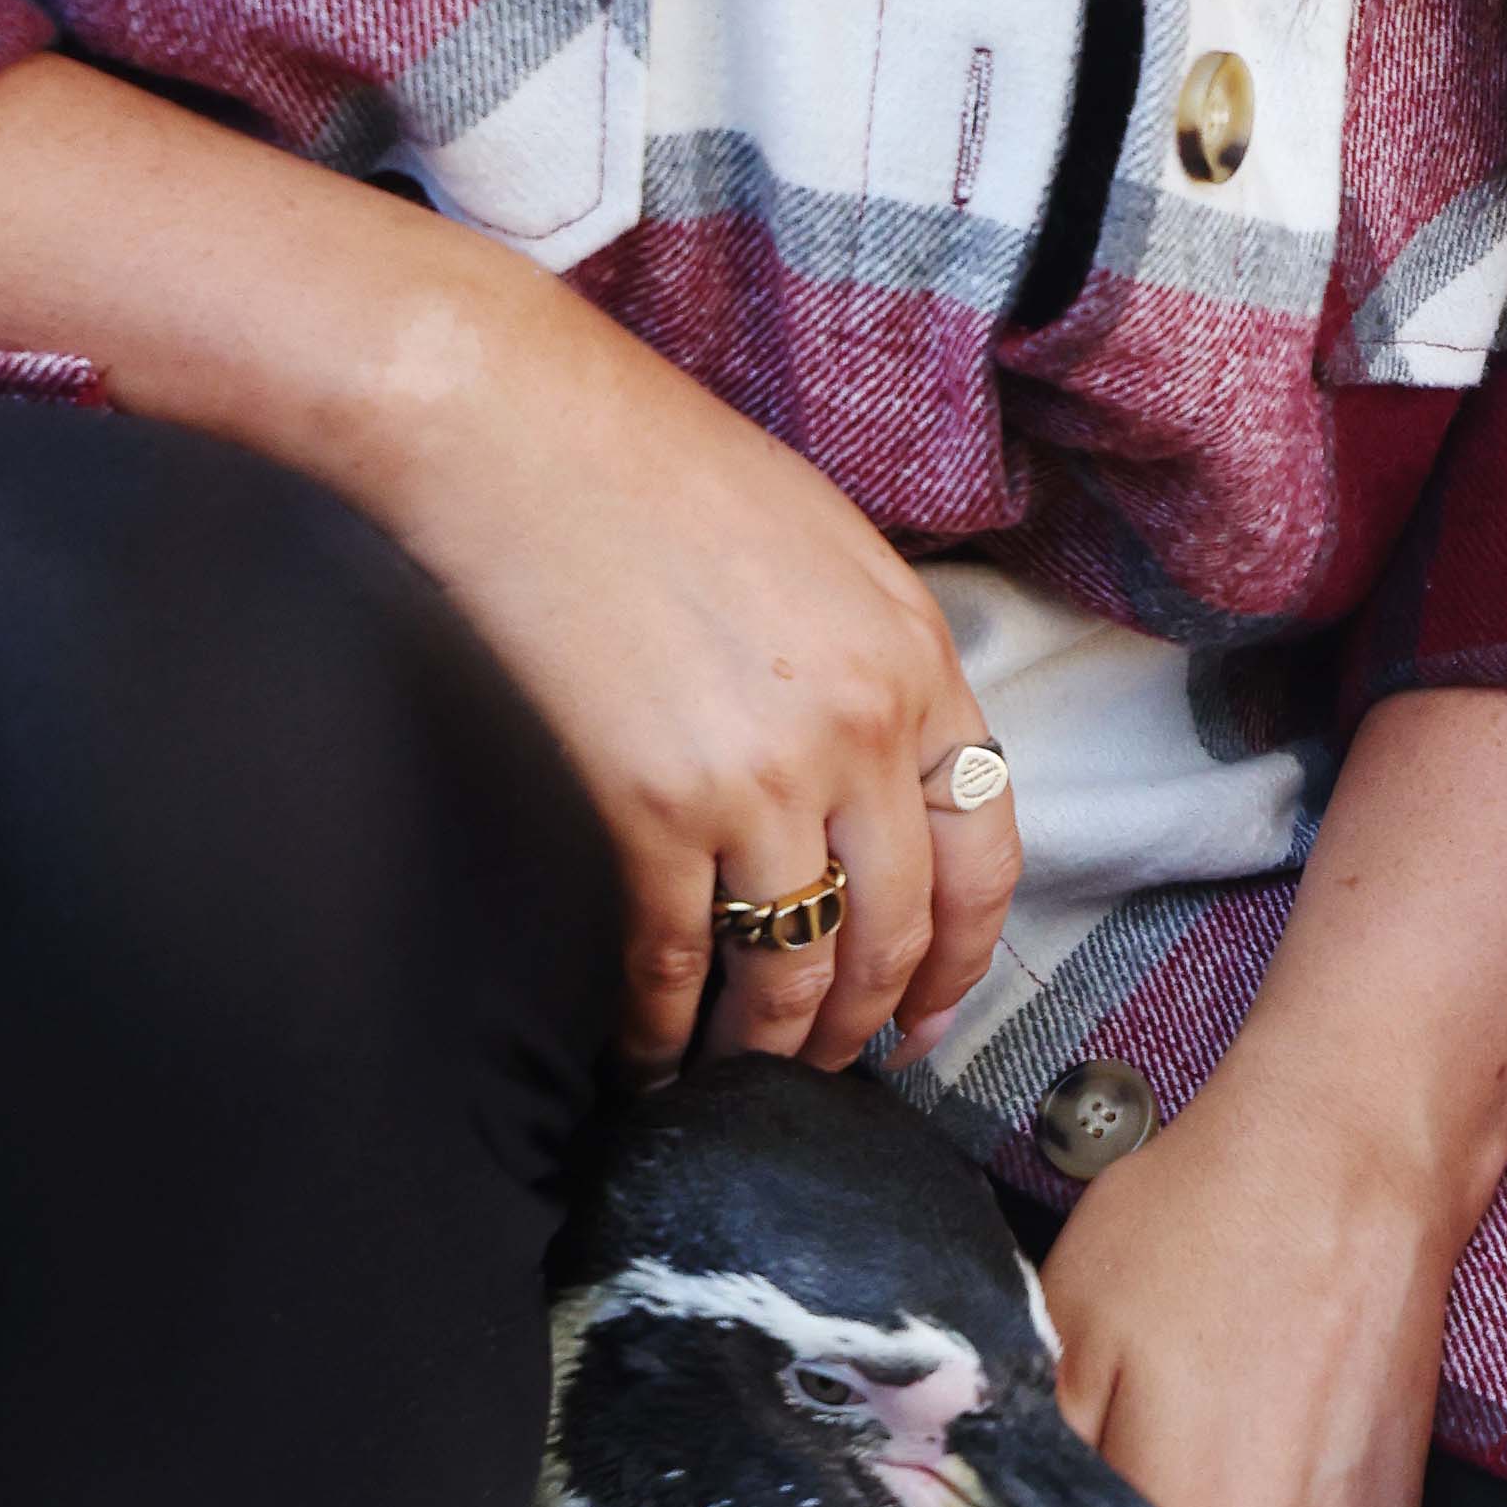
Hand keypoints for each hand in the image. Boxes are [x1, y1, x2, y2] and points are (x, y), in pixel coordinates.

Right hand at [343, 272, 1017, 1071]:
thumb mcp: (828, 548)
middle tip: (837, 1067)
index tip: (931, 1008)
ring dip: (773, 1044)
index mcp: (916, 660)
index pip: (985, 848)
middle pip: (896, 929)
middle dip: (866, 1022)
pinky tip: (648, 1047)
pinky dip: (664, 1020)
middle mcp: (859, 733)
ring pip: (795, 964)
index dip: (964, 952)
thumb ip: (873, 662)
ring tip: (746, 1075)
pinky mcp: (651, 803)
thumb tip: (881, 762)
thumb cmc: (659, 467)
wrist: (521, 432)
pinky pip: (675, 953)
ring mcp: (760, 775)